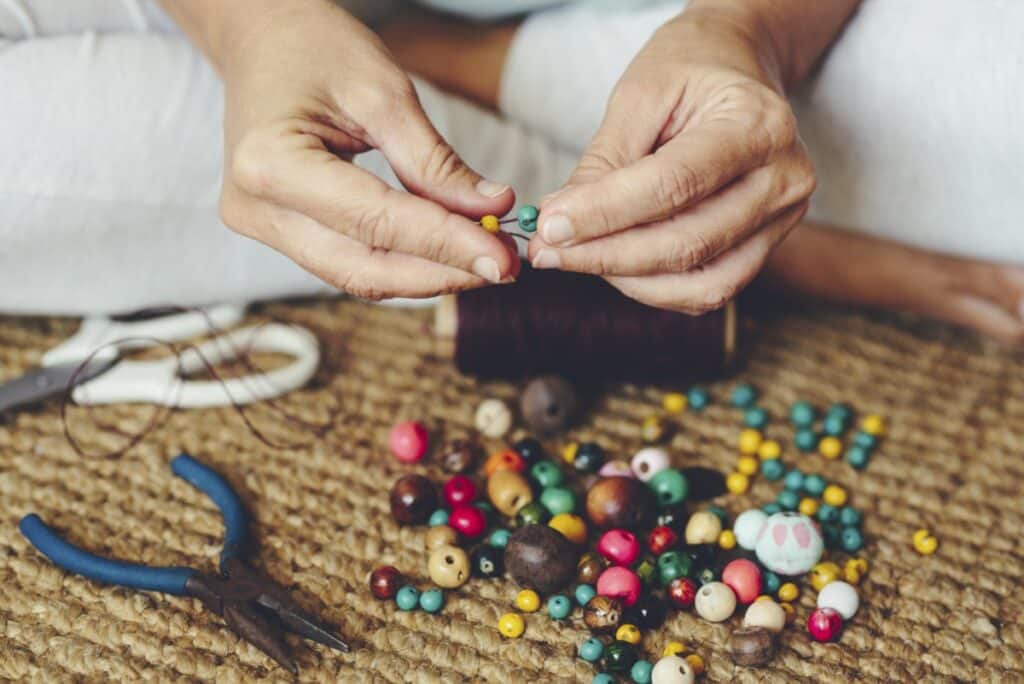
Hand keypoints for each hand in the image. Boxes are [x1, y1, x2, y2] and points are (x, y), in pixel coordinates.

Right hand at [213, 1, 517, 298]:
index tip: (503, 259)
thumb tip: (493, 209)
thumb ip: (435, 162)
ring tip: (485, 259)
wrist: (263, 40)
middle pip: (364, 267)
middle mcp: (256, 207)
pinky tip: (447, 252)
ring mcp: (260, 225)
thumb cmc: (316, 49)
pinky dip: (402, 262)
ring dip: (427, 274)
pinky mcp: (279, 232)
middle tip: (505, 267)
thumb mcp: (385, 94)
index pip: (376, 221)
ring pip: (358, 274)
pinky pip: (349, 261)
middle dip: (441, 272)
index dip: (446, 245)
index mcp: (271, 164)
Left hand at [528, 10, 815, 313]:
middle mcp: (783, 178)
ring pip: (699, 282)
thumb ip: (605, 162)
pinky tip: (614, 265)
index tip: (548, 227)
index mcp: (758, 125)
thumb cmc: (688, 71)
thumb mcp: (639, 95)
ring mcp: (782, 218)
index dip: (605, 213)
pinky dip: (654, 289)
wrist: (736, 68)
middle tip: (546, 251)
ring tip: (575, 257)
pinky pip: (708, 291)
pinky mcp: (767, 245)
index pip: (673, 185)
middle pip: (687, 242)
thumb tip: (559, 225)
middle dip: (605, 255)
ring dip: (627, 280)